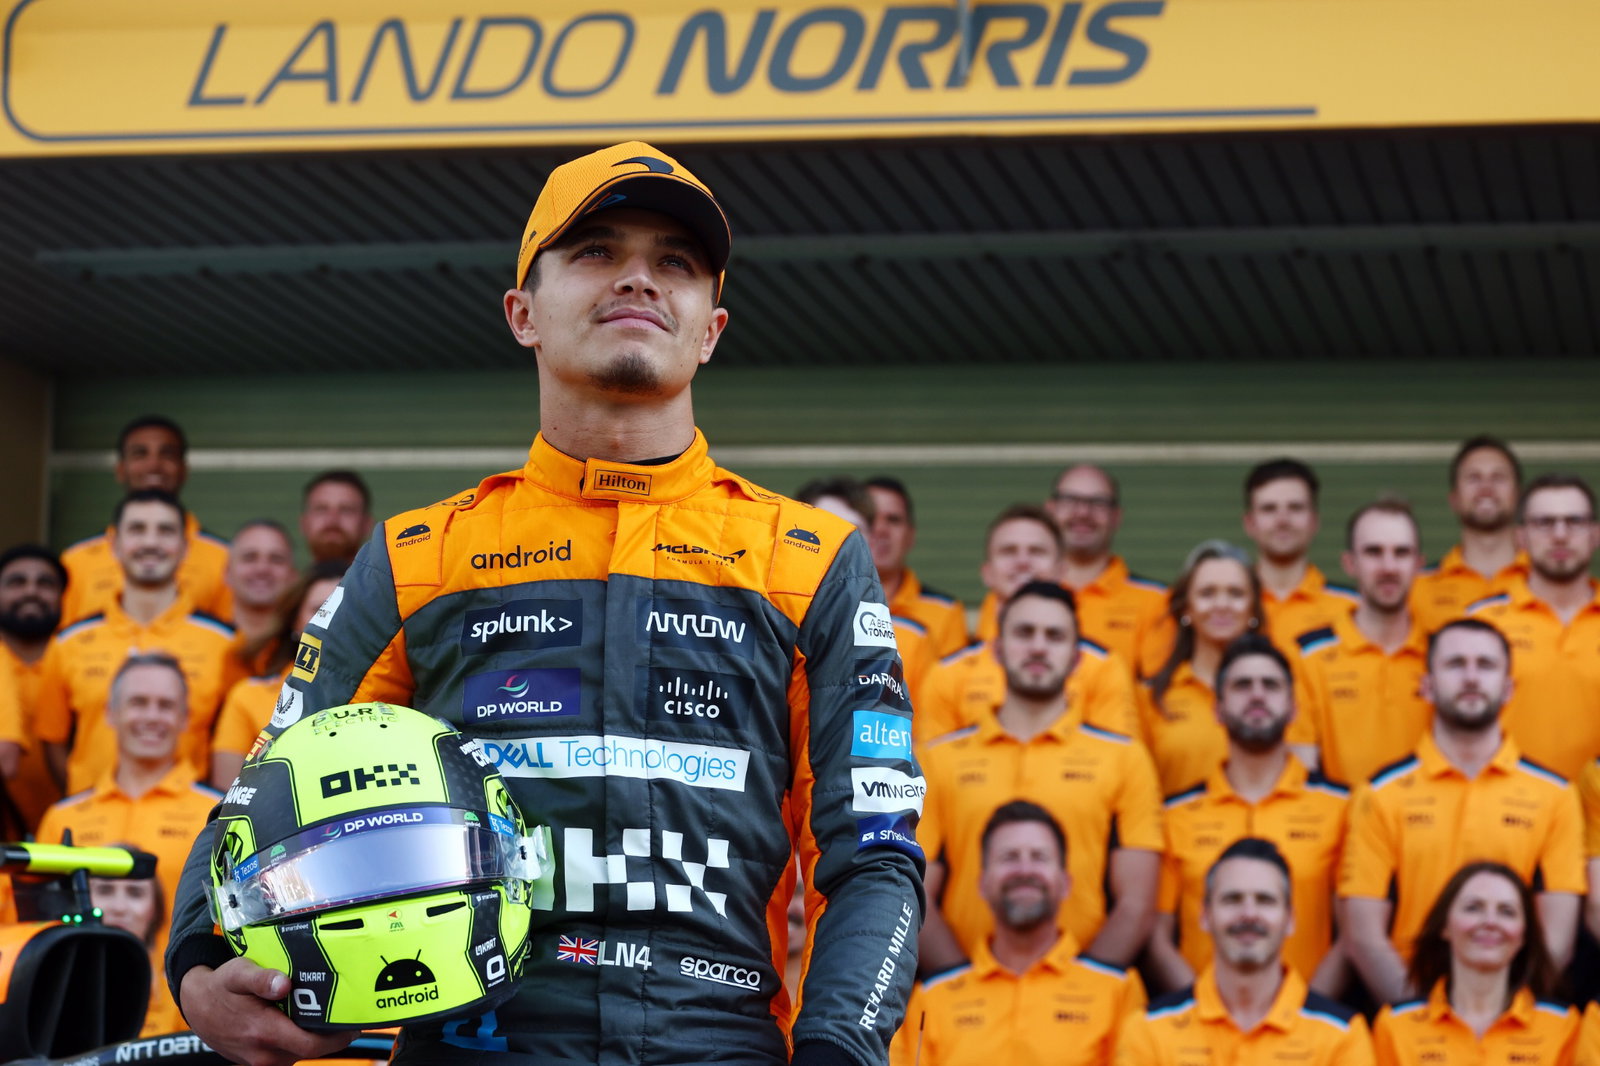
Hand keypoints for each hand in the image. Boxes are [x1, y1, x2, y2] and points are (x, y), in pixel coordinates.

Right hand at [178, 958, 355, 1065]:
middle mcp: (264, 1054)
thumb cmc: (221, 987)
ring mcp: (261, 1060)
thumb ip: (261, 979)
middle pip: (312, 1051)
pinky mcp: (260, 1060)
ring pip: (301, 1053)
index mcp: (263, 1033)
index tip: (355, 1022)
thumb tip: (284, 983)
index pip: (312, 1045)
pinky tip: (306, 1020)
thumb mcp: (238, 973)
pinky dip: (301, 1039)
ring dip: (316, 1036)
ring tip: (330, 1012)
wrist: (196, 1006)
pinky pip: (289, 1053)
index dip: (338, 1037)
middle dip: (333, 1035)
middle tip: (349, 1013)